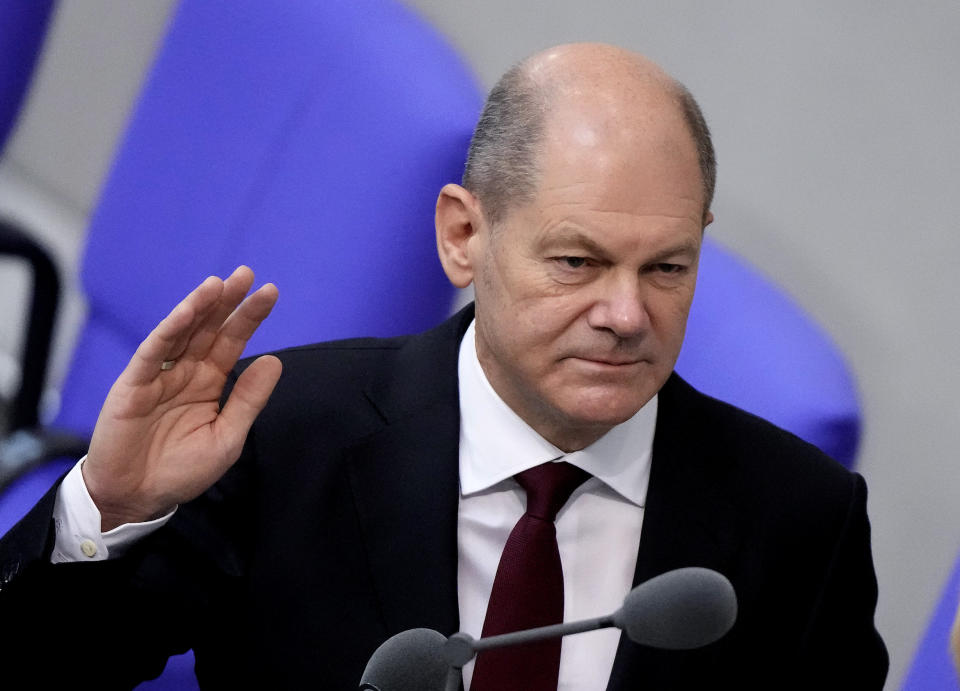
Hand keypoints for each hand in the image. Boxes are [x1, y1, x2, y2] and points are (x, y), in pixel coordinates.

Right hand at [82, 266, 281, 530]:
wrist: (137, 498)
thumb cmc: (182, 470)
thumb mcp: (227, 437)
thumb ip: (248, 400)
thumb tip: (274, 360)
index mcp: (209, 382)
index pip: (232, 341)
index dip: (249, 317)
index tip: (270, 293)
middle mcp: (185, 372)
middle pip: (209, 329)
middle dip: (227, 301)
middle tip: (247, 274)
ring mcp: (159, 376)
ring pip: (182, 332)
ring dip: (200, 306)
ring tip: (220, 283)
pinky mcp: (133, 385)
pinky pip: (153, 352)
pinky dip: (170, 329)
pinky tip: (188, 310)